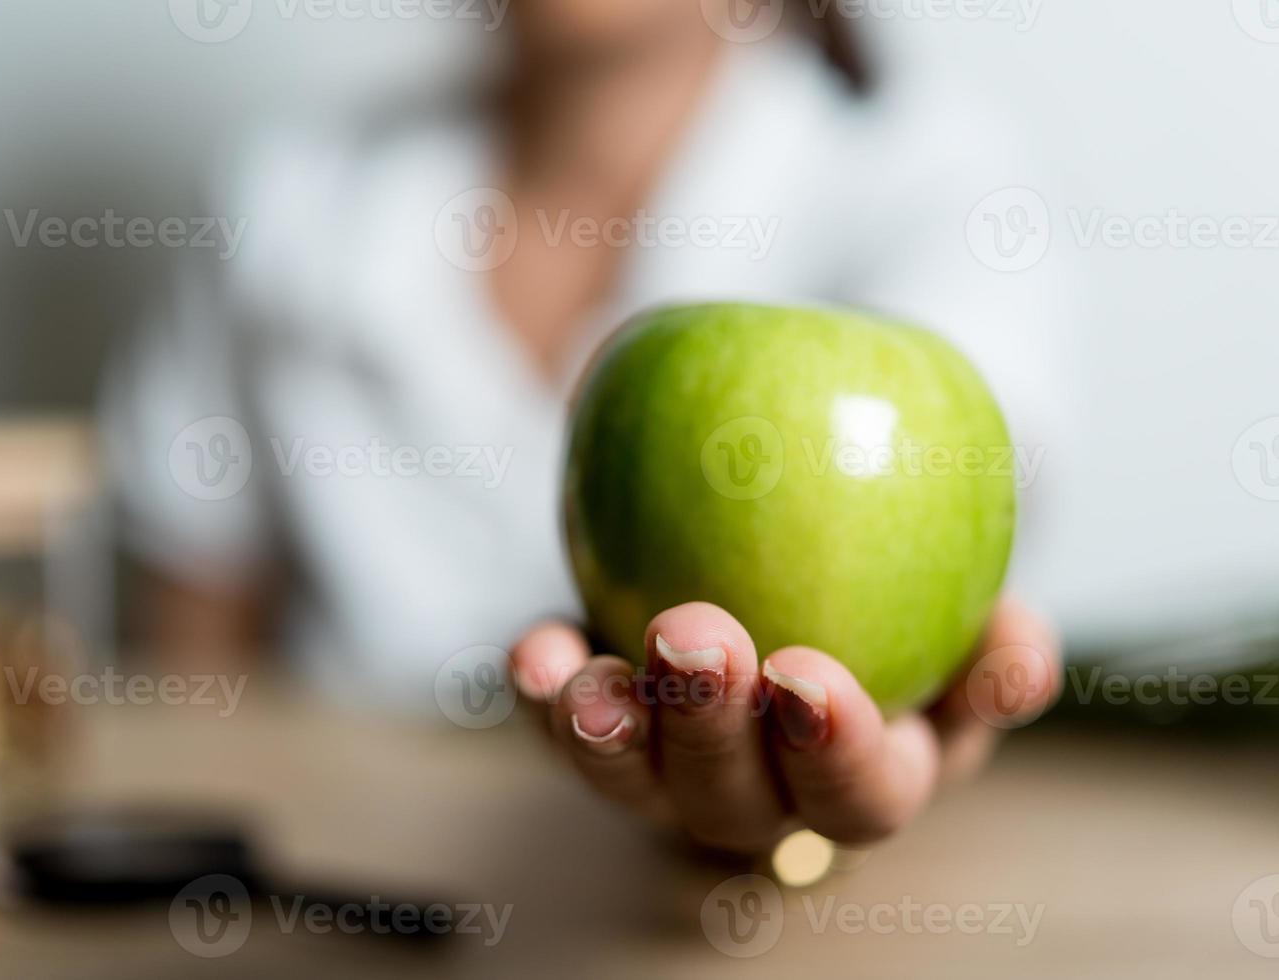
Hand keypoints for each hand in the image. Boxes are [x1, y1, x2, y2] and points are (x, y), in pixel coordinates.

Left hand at [509, 597, 1060, 853]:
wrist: (783, 580)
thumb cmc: (891, 607)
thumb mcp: (960, 621)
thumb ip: (995, 639)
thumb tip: (1016, 655)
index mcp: (862, 778)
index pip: (859, 795)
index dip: (831, 750)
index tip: (806, 675)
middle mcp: (759, 796)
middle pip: (731, 801)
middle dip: (709, 728)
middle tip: (698, 636)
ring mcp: (668, 772)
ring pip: (632, 781)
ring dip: (609, 733)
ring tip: (591, 680)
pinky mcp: (597, 728)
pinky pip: (558, 726)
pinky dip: (541, 692)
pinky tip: (534, 651)